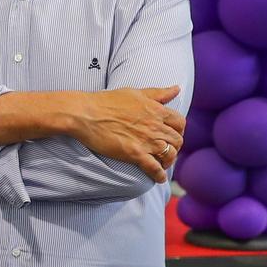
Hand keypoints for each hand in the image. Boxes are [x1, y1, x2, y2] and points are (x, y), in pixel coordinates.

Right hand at [68, 86, 185, 180]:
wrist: (86, 114)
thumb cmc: (107, 101)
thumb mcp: (136, 92)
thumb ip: (158, 93)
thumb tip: (176, 88)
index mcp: (157, 110)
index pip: (180, 123)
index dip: (179, 131)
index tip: (172, 134)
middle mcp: (155, 126)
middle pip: (177, 140)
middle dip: (175, 147)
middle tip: (167, 150)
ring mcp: (146, 141)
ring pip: (169, 154)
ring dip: (169, 161)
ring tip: (162, 164)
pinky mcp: (135, 154)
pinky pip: (154, 168)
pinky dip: (159, 175)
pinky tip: (159, 178)